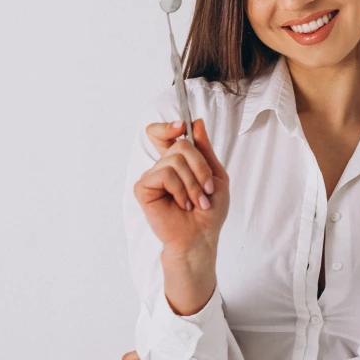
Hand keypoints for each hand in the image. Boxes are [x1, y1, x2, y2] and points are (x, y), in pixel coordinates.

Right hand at [133, 118, 229, 275]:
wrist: (201, 237)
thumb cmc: (209, 211)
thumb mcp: (216, 175)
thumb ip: (205, 149)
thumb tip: (196, 122)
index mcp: (177, 162)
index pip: (161, 133)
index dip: (168, 126)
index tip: (182, 126)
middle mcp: (162, 167)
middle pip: (179, 144)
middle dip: (200, 167)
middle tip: (205, 190)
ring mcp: (152, 177)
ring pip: (174, 160)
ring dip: (193, 183)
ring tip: (195, 202)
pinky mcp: (143, 188)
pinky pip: (165, 174)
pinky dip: (180, 189)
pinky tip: (181, 204)